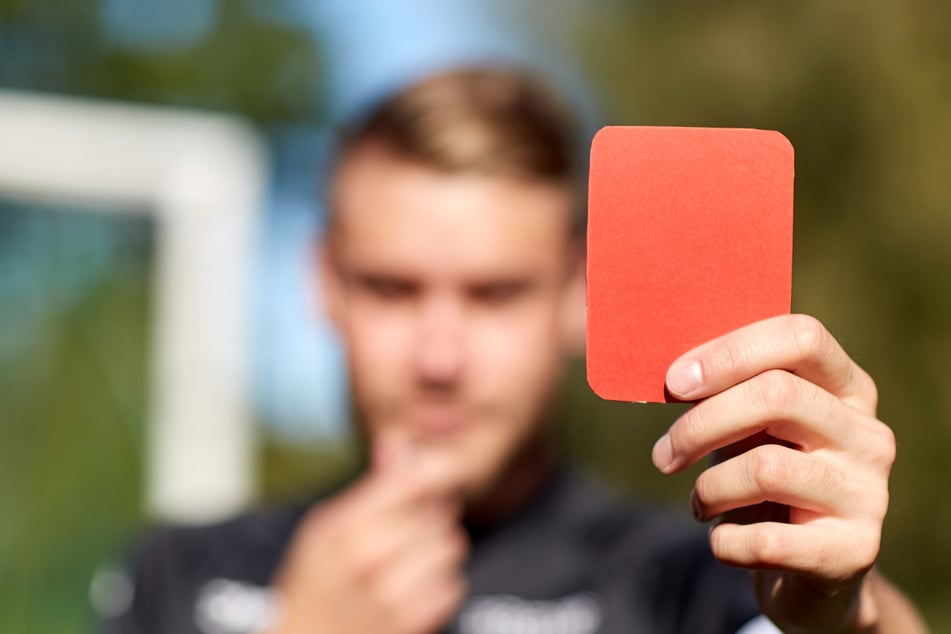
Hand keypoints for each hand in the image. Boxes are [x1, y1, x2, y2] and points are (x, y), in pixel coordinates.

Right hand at [269, 432, 467, 633]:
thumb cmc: (315, 585)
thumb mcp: (327, 529)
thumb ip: (370, 488)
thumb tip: (398, 439)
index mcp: (344, 525)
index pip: (411, 481)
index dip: (433, 475)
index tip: (438, 481)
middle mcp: (367, 555)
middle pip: (437, 514)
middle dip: (430, 521)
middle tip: (407, 536)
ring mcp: (390, 592)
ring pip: (450, 547)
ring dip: (438, 553)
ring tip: (409, 564)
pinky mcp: (410, 623)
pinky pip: (453, 585)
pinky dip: (441, 585)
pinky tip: (414, 590)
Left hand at [652, 314, 904, 631]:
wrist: (811, 573)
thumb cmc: (766, 478)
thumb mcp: (750, 427)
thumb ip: (726, 392)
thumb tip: (672, 377)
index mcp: (846, 387)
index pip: (801, 337)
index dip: (731, 353)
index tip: (674, 382)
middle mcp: (868, 433)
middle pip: (777, 395)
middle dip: (701, 424)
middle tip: (662, 455)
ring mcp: (868, 492)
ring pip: (766, 468)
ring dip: (710, 488)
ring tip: (699, 503)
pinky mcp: (855, 550)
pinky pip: (767, 540)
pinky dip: (726, 540)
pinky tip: (722, 539)